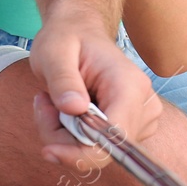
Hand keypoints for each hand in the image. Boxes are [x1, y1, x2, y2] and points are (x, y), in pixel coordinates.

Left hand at [28, 16, 159, 169]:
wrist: (79, 31)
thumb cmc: (66, 38)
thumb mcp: (53, 52)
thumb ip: (63, 79)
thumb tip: (75, 109)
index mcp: (130, 86)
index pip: (115, 139)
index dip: (81, 154)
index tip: (47, 150)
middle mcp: (144, 106)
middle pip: (103, 150)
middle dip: (63, 138)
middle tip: (42, 105)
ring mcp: (141, 119)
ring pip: (96, 151)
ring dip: (64, 135)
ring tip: (51, 101)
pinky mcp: (130, 127)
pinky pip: (96, 147)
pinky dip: (71, 135)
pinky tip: (64, 108)